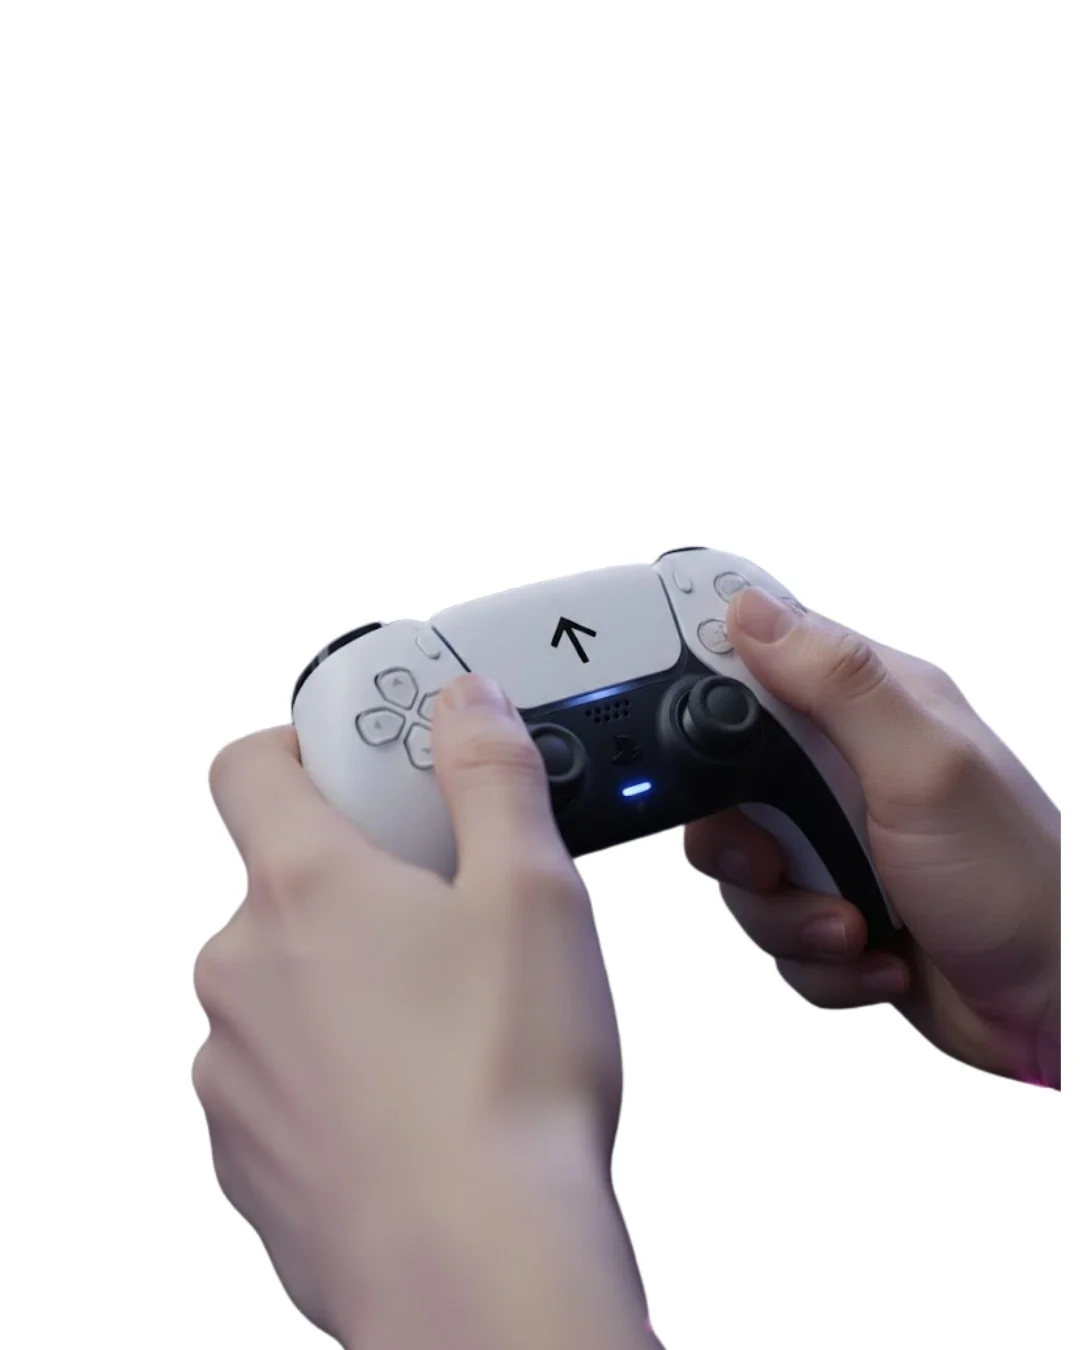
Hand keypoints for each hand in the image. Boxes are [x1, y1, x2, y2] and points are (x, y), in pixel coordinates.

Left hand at [193, 674, 655, 1348]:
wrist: (478, 1274)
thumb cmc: (507, 1088)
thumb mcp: (534, 891)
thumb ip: (493, 775)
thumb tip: (467, 705)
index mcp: (303, 887)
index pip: (251, 763)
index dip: (307, 746)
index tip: (371, 764)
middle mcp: (242, 969)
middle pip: (285, 877)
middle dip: (364, 878)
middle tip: (454, 907)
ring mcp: (235, 1066)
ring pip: (288, 979)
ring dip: (353, 976)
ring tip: (452, 1015)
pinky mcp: (249, 1148)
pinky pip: (287, 1070)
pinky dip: (341, 1063)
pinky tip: (422, 1092)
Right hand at [684, 588, 1060, 1088]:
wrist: (1056, 1007)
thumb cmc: (1022, 884)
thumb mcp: (925, 768)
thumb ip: (838, 686)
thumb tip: (752, 611)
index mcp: (870, 706)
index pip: (757, 658)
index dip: (706, 687)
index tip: (692, 736)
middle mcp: (847, 767)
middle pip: (724, 780)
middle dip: (743, 842)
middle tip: (779, 861)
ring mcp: (838, 840)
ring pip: (741, 867)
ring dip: (790, 914)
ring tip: (855, 925)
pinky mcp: (832, 904)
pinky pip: (773, 930)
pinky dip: (817, 957)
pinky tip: (876, 953)